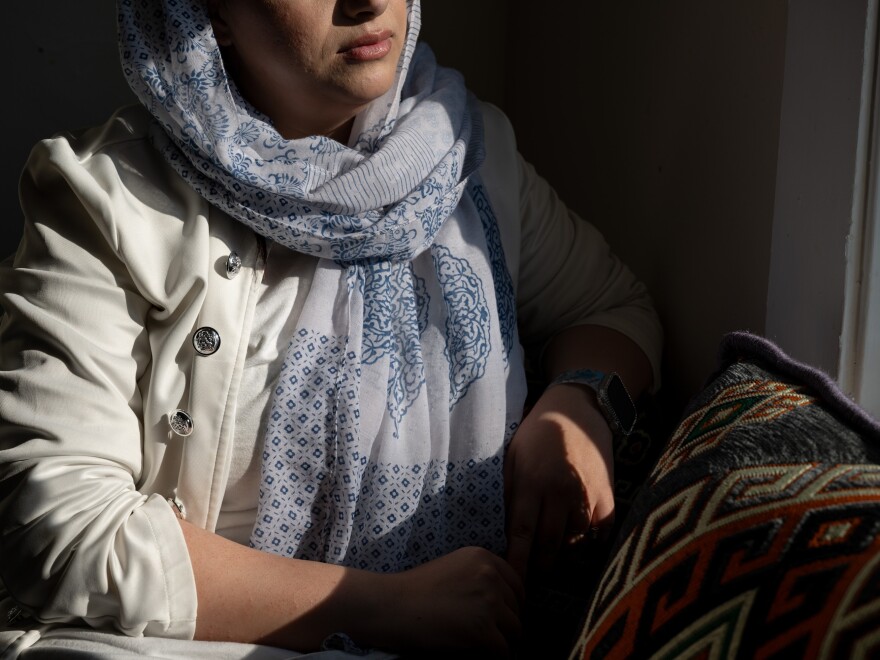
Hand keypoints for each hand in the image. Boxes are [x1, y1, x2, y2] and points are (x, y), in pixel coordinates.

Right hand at [385, 546, 523, 656]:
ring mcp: (488, 602)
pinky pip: (505, 651)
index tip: (508, 617)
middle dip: (511, 624)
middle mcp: (490, 575)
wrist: (391, 605)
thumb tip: (500, 600)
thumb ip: (478, 576)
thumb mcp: (453, 567)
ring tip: (500, 652)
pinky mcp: (482, 630)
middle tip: (503, 638)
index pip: (517, 583)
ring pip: (516, 630)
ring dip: (509, 643)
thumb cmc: (414, 590)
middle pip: (518, 607)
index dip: (514, 603)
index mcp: (483, 557)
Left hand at [504, 383, 614, 581]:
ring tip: (555, 557)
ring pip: (576, 540)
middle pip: (551, 544)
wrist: (577, 409)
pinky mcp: (607, 493)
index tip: (512, 578)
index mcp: (532, 482)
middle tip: (534, 576)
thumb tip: (504, 529)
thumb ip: (510, 492)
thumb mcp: (512, 456)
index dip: (518, 561)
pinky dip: (591, 540)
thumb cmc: (537, 433)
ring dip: (564, 553)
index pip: (523, 532)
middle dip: (541, 565)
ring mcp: (587, 494)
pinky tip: (581, 541)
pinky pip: (601, 530)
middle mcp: (561, 491)